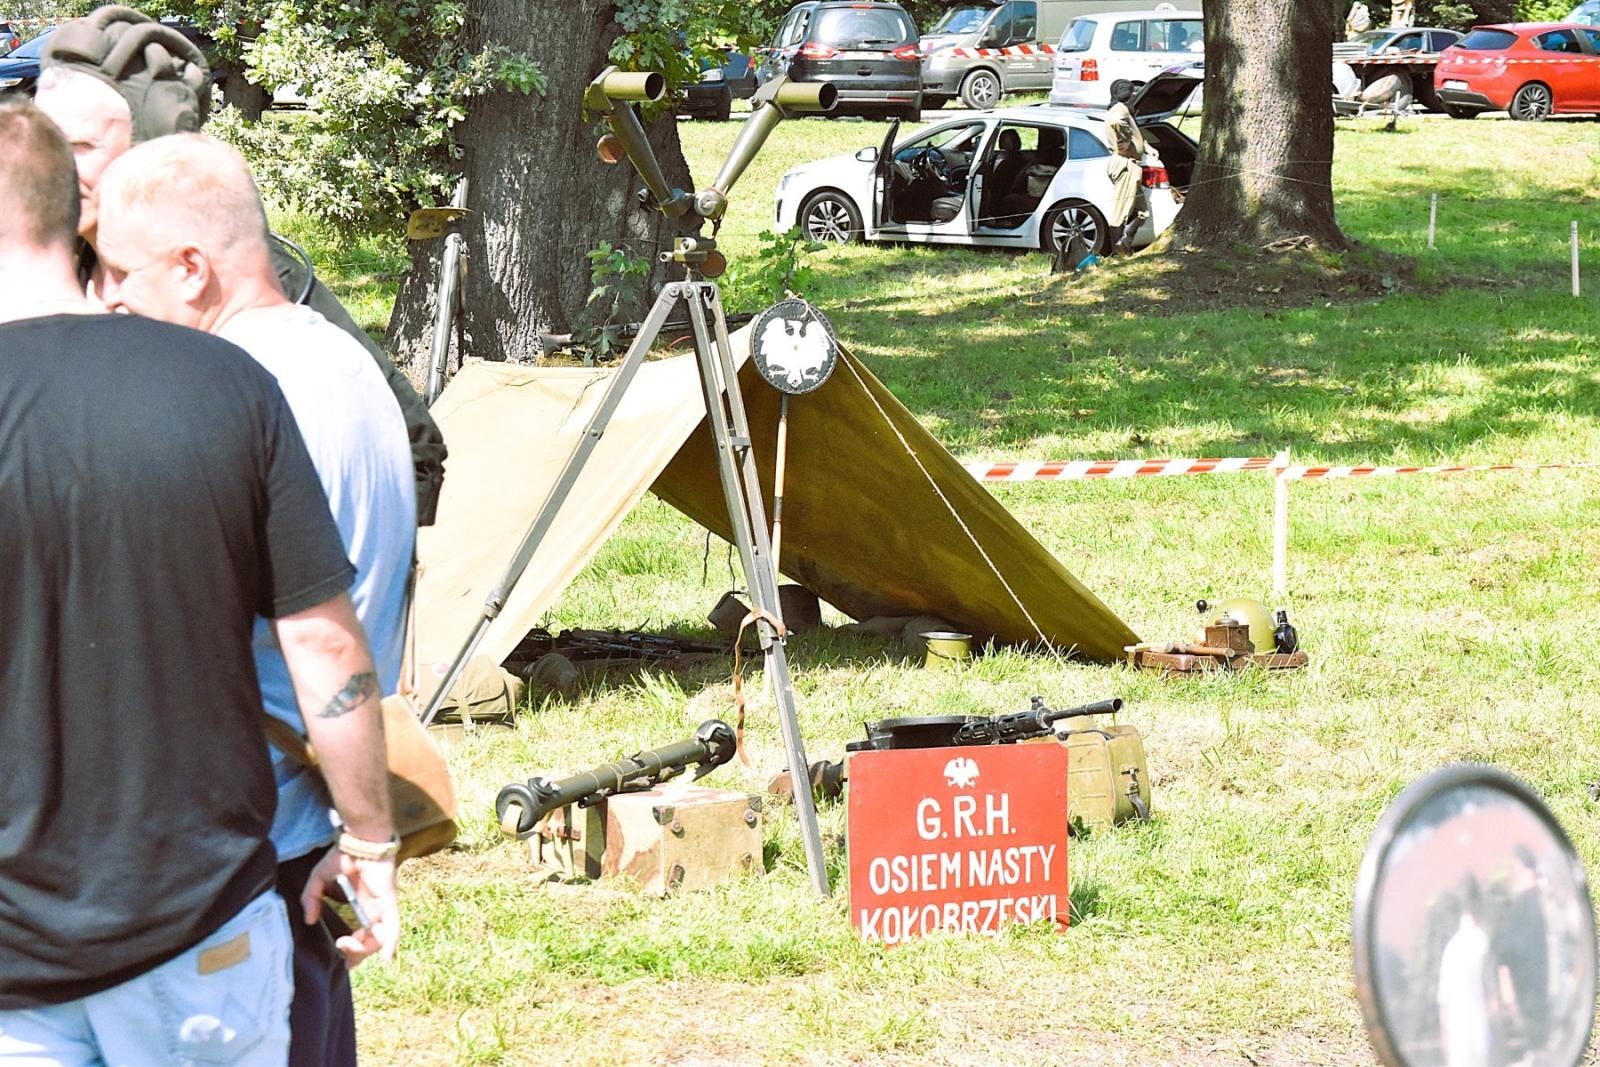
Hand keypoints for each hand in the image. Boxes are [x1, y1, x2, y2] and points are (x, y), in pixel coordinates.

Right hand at [301, 846, 400, 967]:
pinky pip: (393, 926)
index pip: (362, 934)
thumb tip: (308, 919)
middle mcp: (375, 909)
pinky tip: (385, 958)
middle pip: (371, 941)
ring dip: (364, 949)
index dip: (354, 949)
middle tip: (342, 952)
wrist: (359, 839)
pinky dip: (390, 943)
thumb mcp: (319, 879)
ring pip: (381, 938)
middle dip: (357, 953)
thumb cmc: (344, 855)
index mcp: (362, 905)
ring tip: (346, 945)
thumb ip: (311, 899)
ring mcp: (383, 905)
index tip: (343, 960)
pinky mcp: (389, 900)